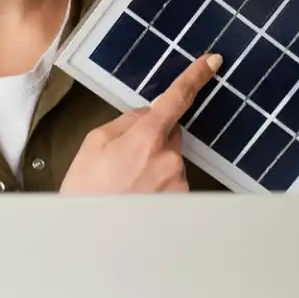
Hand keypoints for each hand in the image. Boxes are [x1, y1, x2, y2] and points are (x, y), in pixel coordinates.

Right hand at [60, 52, 220, 193]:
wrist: (88, 236)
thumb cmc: (86, 190)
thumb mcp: (95, 143)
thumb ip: (127, 121)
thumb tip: (148, 115)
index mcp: (147, 137)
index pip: (177, 98)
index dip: (196, 77)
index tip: (212, 61)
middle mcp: (169, 159)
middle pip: (171, 133)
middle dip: (153, 138)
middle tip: (123, 160)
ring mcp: (178, 182)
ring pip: (170, 160)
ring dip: (153, 166)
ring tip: (125, 185)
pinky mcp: (182, 202)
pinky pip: (172, 181)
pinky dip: (157, 186)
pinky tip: (136, 197)